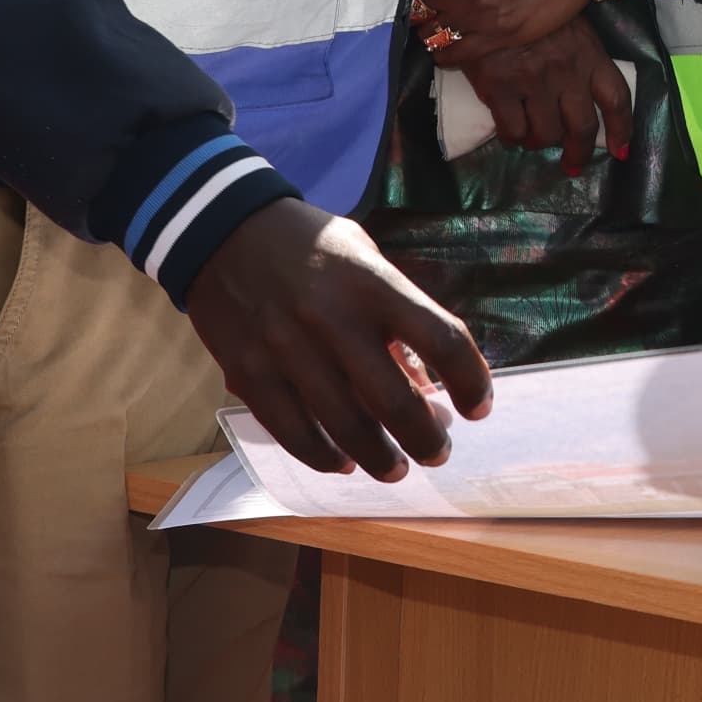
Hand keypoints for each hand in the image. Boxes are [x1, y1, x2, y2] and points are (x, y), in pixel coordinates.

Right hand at [181, 197, 494, 480]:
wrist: (223, 233)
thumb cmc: (313, 248)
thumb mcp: (367, 263)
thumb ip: (397, 319)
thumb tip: (425, 386)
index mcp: (373, 285)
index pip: (441, 338)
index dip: (470, 380)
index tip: (479, 407)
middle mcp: (332, 320)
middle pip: (393, 401)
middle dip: (425, 439)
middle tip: (438, 453)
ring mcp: (286, 350)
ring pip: (343, 427)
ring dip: (378, 458)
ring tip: (396, 468)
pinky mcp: (248, 373)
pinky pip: (291, 431)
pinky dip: (320, 455)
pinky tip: (340, 463)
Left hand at [413, 0, 595, 52]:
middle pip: (416, 9)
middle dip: (421, 9)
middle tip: (429, 8)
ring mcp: (477, 13)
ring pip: (431, 34)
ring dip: (431, 32)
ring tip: (441, 27)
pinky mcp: (499, 36)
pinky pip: (454, 55)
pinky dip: (446, 54)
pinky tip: (449, 47)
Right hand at [450, 22, 628, 169]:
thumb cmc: (527, 9)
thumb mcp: (567, 24)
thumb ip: (581, 55)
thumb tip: (584, 95)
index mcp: (588, 53)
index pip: (616, 98)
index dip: (622, 128)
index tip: (620, 149)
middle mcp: (566, 70)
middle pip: (583, 126)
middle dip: (578, 152)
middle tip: (572, 164)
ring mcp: (533, 80)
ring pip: (546, 134)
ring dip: (539, 143)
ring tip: (532, 137)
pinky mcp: (499, 87)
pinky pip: (513, 131)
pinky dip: (512, 139)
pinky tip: (509, 133)